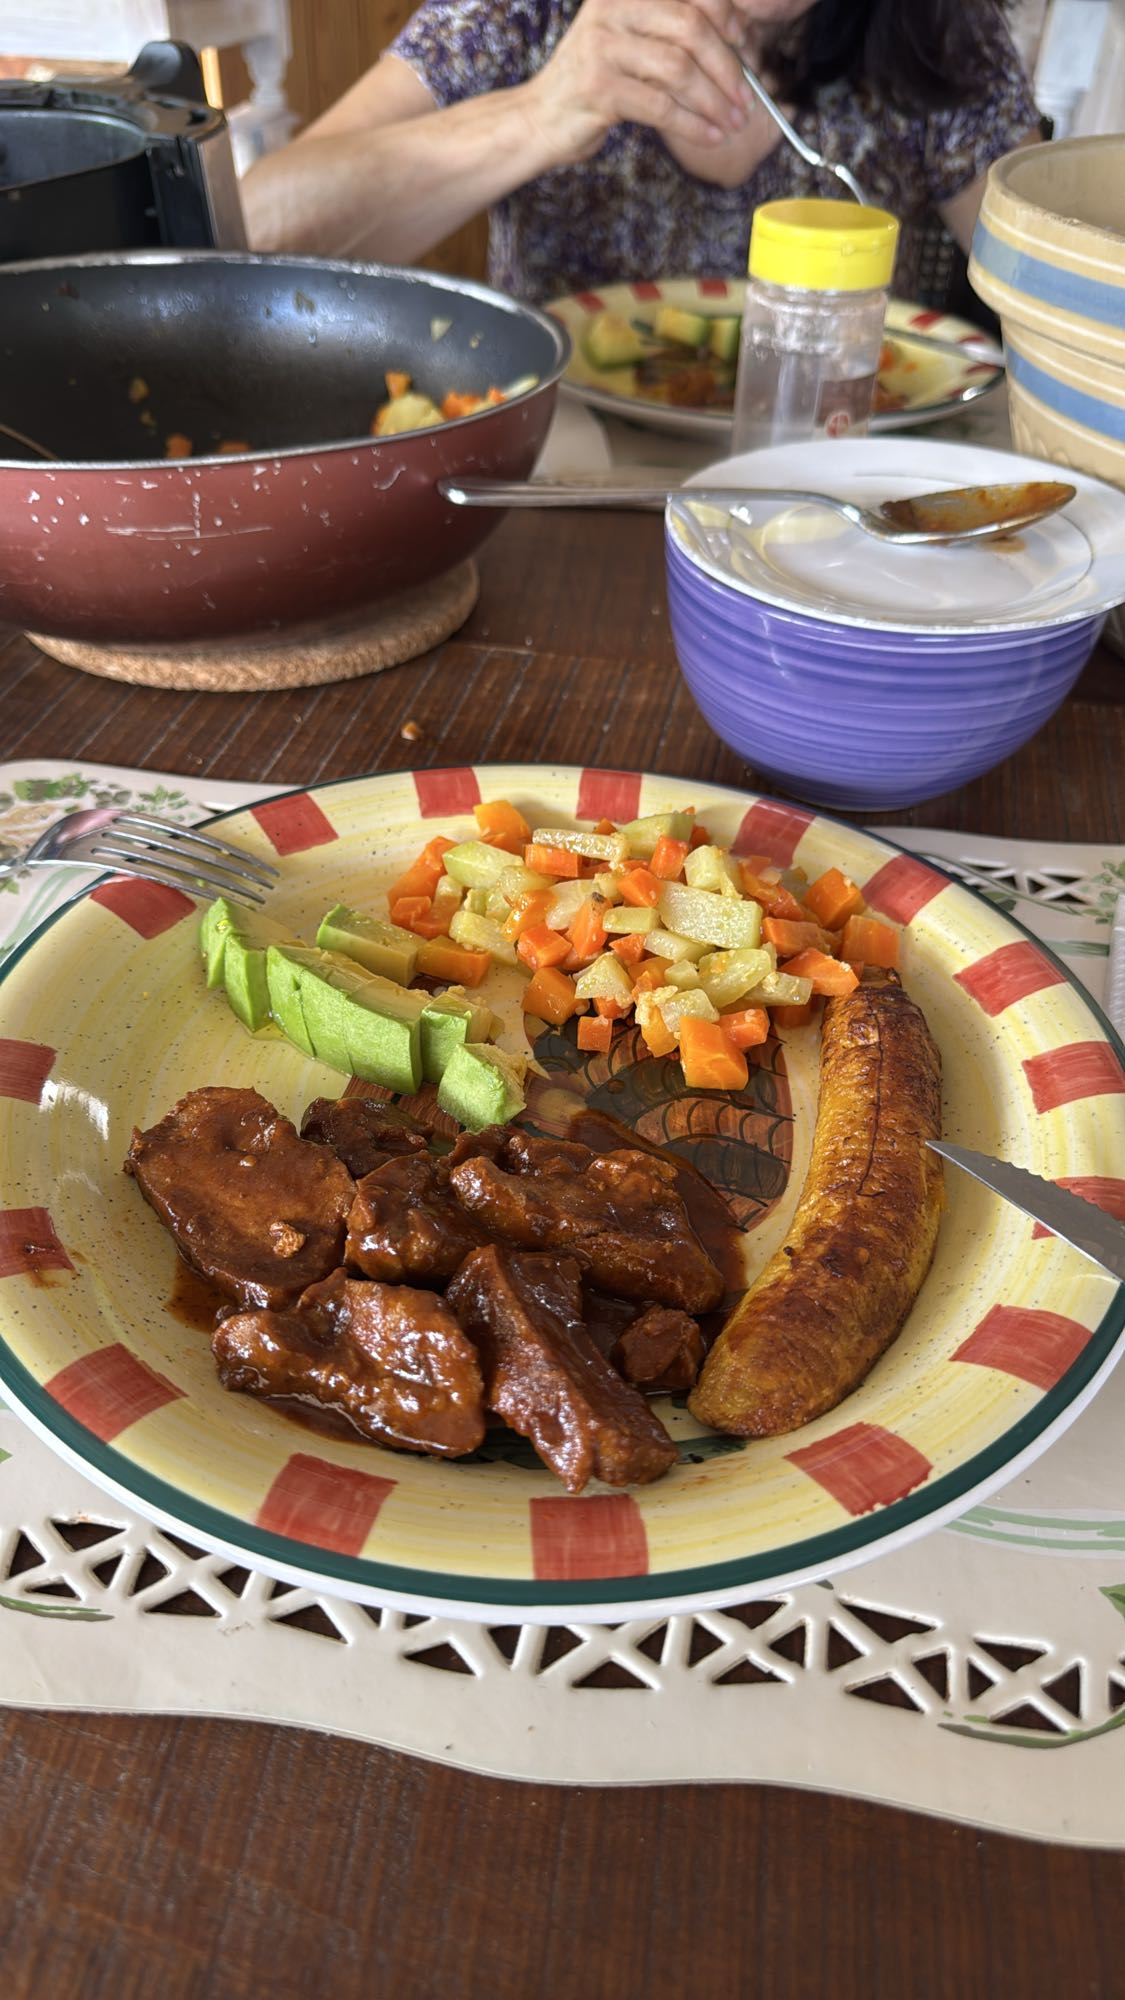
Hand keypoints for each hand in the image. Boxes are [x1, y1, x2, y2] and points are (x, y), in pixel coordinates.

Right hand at [522, 0, 759, 163]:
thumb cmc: (596, 85)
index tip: (744, 45)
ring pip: (678, 69)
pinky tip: (710, 135)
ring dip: (713, 101)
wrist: (541, 118)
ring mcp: (603, 46)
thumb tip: (734, 44)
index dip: (725, 17)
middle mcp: (612, 8)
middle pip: (690, 28)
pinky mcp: (599, 87)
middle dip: (726, 66)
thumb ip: (670, 37)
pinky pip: (661, 106)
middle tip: (745, 97)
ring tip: (732, 122)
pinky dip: (693, 124)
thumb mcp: (632, 46)